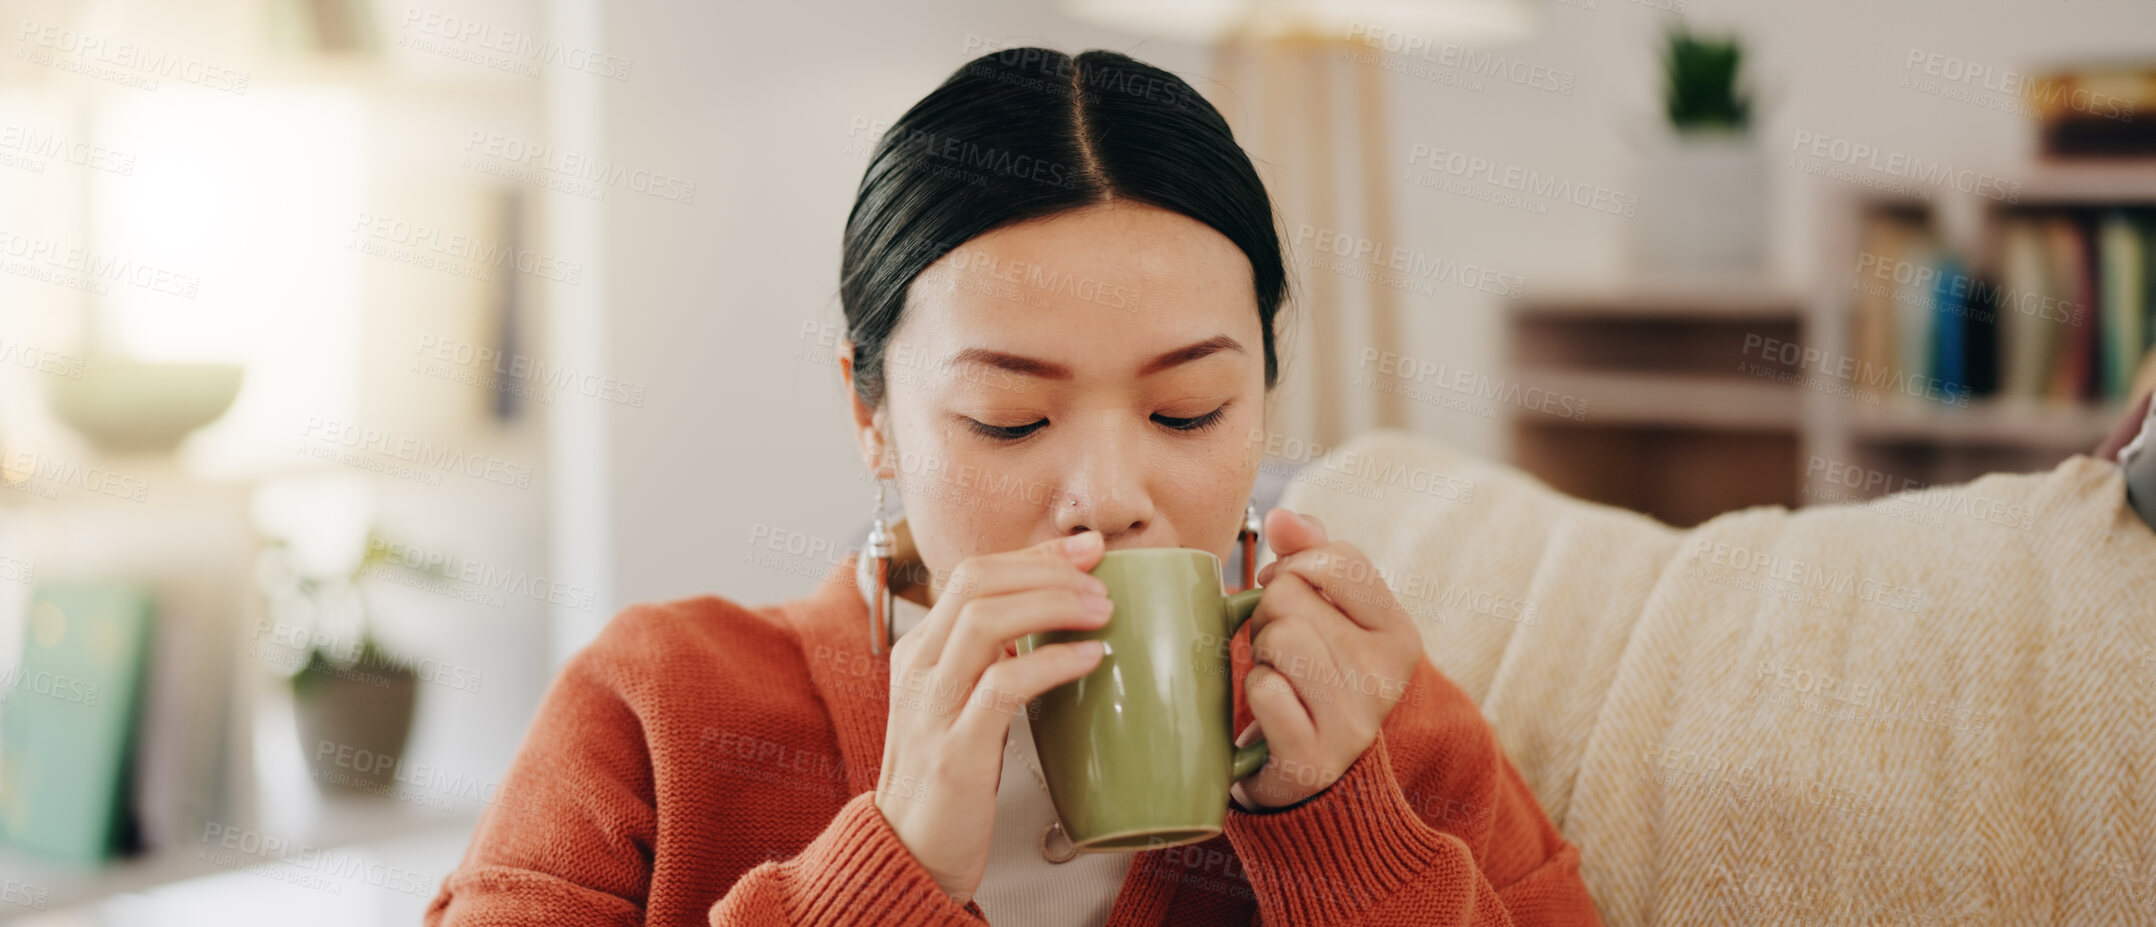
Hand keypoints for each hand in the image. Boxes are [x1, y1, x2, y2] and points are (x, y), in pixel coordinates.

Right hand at [873, 531, 1112, 905]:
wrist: (909, 853)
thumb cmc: (949, 779)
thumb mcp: (964, 703)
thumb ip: (994, 659)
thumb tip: (1056, 616)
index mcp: (920, 650)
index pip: (973, 572)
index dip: (1035, 553)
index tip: (1089, 549)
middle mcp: (918, 667)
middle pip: (976, 581)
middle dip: (1047, 569)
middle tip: (1102, 581)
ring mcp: (933, 706)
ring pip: (986, 621)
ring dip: (1053, 604)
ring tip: (1102, 613)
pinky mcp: (955, 750)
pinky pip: (1003, 686)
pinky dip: (1052, 662)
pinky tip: (1089, 659)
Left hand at [1232, 507, 1426, 810]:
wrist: (1310, 777)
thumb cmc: (1311, 676)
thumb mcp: (1325, 611)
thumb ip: (1311, 553)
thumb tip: (1283, 517)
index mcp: (1399, 635)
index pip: (1336, 559)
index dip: (1294, 566)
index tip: (1289, 593)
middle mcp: (1387, 677)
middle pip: (1291, 594)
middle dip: (1267, 614)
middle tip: (1279, 649)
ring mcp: (1354, 721)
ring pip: (1279, 636)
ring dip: (1259, 653)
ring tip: (1276, 675)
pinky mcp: (1315, 757)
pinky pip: (1264, 690)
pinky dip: (1254, 694)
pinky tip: (1271, 712)